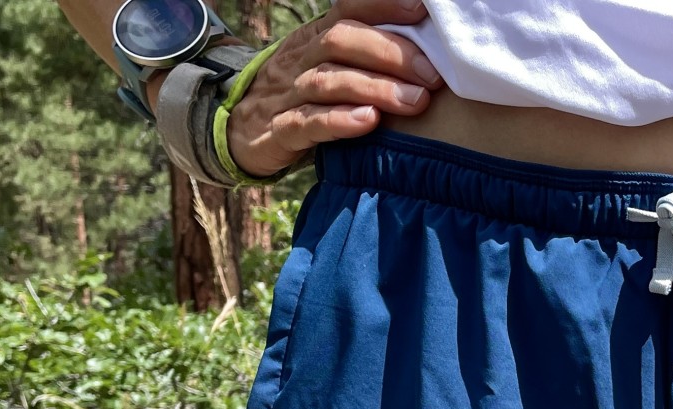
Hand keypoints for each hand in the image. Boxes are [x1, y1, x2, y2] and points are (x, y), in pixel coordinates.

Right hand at [224, 0, 441, 178]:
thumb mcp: (330, 68)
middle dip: (392, 53)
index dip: (383, 5)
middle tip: (432, 76)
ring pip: (329, 81)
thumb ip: (368, 56)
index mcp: (316, 38)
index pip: (347, 9)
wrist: (240, 133)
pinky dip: (339, 121)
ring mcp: (287, 94)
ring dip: (376, 88)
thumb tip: (430, 51)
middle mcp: (301, 59)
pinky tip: (369, 122)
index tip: (423, 10)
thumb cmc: (304, 98)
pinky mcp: (278, 132)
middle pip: (341, 40)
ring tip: (415, 101)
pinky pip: (307, 123)